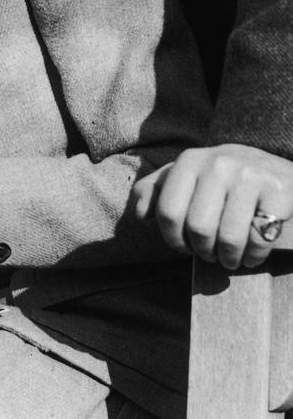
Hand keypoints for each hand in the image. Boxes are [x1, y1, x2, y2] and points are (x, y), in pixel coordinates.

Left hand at [132, 144, 292, 268]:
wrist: (277, 169)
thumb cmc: (223, 180)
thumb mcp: (188, 176)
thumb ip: (157, 189)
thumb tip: (140, 214)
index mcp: (190, 160)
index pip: (167, 212)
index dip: (173, 239)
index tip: (184, 246)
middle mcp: (219, 163)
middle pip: (198, 228)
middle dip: (203, 251)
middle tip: (210, 253)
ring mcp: (250, 175)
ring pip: (228, 238)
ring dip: (228, 259)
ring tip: (230, 258)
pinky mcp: (278, 191)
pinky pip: (258, 239)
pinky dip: (254, 256)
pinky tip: (252, 254)